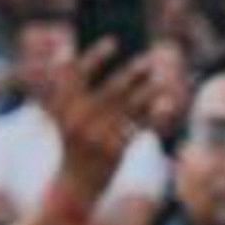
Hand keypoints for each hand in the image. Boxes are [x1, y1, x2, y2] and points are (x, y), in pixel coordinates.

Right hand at [44, 38, 154, 173]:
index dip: (95, 57)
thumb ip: (59, 85)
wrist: (75, 183)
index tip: (113, 42)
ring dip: (149, 91)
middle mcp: (79, 119)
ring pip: (130, 107)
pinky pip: (139, 127)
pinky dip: (154, 115)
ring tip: (162, 79)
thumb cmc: (70, 142)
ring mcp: (98, 135)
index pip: (77, 75)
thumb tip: (63, 50)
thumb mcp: (57, 113)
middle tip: (150, 59)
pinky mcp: (115, 149)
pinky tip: (166, 103)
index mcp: (62, 107)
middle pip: (110, 90)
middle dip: (132, 73)